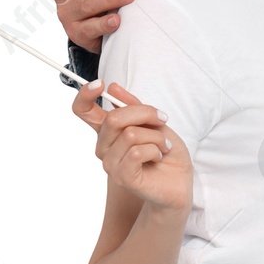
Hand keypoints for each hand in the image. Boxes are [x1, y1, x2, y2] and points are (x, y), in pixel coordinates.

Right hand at [72, 81, 192, 213]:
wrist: (180, 180)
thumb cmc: (166, 151)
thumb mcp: (154, 122)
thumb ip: (134, 106)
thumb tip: (113, 88)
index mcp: (109, 131)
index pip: (83, 111)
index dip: (85, 95)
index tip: (100, 83)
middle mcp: (104, 147)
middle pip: (115, 118)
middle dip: (146, 114)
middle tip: (163, 120)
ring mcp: (110, 164)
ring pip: (130, 135)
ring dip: (156, 137)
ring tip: (164, 146)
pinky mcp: (122, 177)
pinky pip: (137, 152)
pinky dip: (156, 150)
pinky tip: (159, 157)